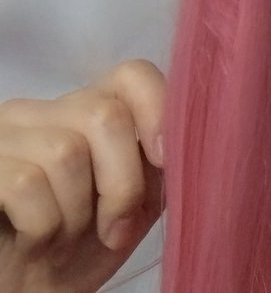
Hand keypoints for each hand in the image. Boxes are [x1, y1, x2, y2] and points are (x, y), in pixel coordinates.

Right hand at [0, 60, 164, 292]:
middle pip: (105, 114)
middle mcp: (41, 111)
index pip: (132, 75)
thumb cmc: (81, 248)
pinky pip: (26, 185)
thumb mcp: (136, 205)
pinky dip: (43, 228)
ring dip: (77, 216)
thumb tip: (198, 142)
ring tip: (64, 241)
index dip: (158, 110)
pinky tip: (35, 244)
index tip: (166, 161)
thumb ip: (163, 166)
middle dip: (122, 183)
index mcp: (87, 111)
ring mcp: (4, 135)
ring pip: (66, 152)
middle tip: (115, 230)